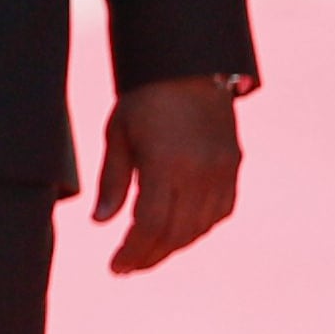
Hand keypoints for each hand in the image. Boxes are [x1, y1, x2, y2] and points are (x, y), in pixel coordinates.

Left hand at [89, 76, 241, 276]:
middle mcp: (200, 172)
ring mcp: (222, 170)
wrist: (190, 65)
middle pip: (176, 233)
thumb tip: (101, 223)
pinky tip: (179, 232)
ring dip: (174, 245)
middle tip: (128, 267)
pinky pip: (221, 211)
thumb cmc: (144, 98)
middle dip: (150, 255)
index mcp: (167, 165)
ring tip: (148, 253)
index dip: (133, 251)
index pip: (150, 225)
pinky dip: (199, 227)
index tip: (116, 267)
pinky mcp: (233, 165)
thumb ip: (112, 181)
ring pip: (200, 226)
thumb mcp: (118, 134)